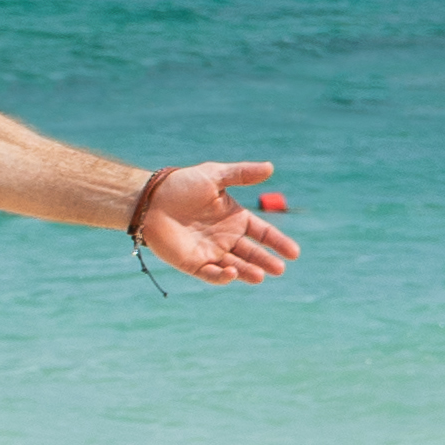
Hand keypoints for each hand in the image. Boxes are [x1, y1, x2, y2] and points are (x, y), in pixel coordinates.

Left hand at [129, 161, 295, 283]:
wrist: (151, 199)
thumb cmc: (182, 185)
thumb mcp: (215, 175)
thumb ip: (242, 174)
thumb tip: (270, 168)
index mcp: (235, 219)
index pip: (262, 233)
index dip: (278, 242)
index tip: (293, 253)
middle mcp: (226, 238)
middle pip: (252, 253)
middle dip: (265, 262)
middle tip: (279, 269)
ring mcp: (210, 252)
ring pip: (235, 266)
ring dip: (247, 272)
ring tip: (260, 276)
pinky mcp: (193, 264)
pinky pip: (211, 274)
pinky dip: (222, 276)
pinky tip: (231, 272)